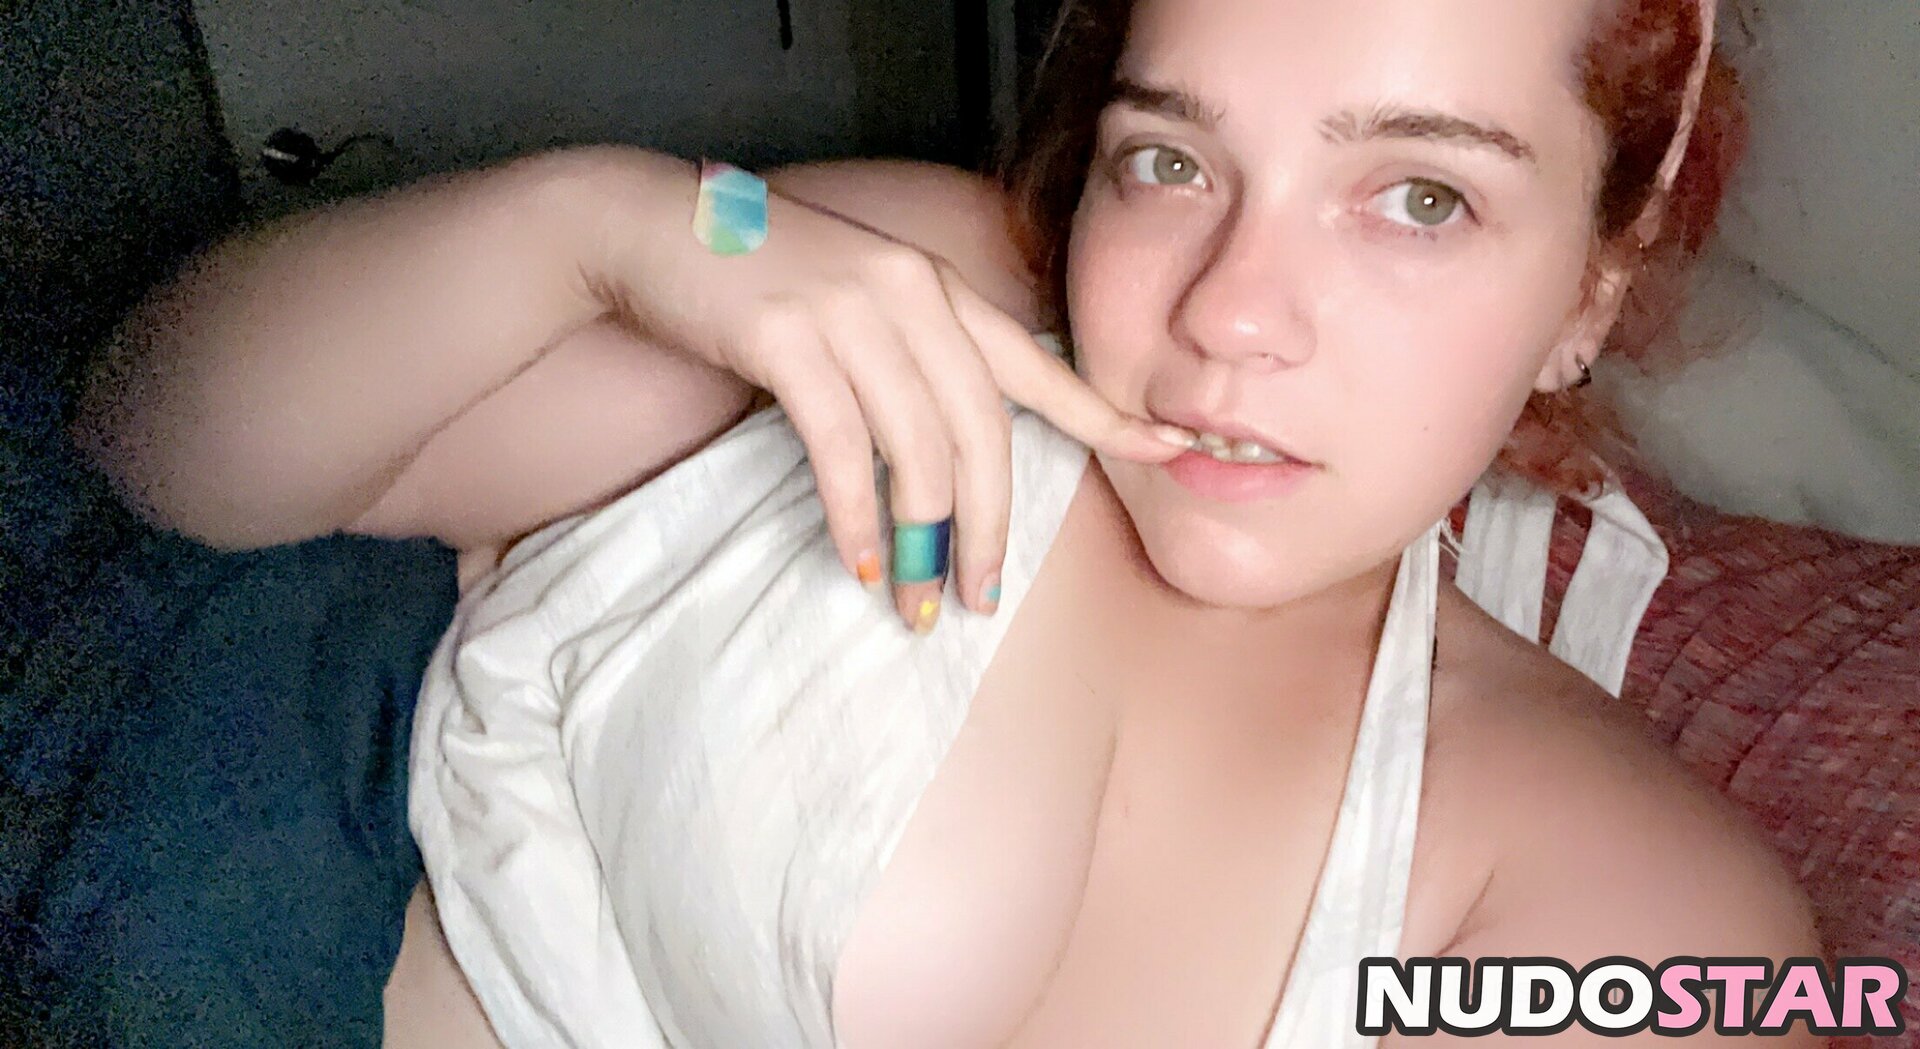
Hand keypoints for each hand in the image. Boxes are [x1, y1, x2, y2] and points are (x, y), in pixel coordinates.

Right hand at [630, 174, 1194, 632]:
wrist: (659, 227)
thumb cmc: (760, 282)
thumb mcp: (857, 304)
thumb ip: (911, 360)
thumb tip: (947, 459)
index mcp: (938, 289)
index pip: (1038, 367)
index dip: (1105, 415)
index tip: (1169, 452)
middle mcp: (910, 295)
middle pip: (983, 432)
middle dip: (989, 528)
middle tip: (982, 601)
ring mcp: (850, 311)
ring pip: (916, 450)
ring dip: (919, 542)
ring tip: (914, 604)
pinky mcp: (787, 335)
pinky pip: (841, 448)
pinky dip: (854, 516)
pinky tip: (855, 561)